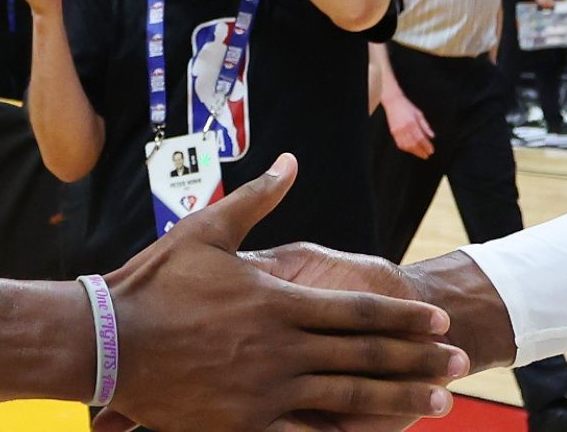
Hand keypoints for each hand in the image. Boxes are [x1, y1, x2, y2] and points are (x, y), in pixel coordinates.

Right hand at [100, 156, 461, 431]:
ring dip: (397, 399)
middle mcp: (282, 348)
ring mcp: (265, 391)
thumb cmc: (153, 284)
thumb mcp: (207, 229)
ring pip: (346, 397)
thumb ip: (258, 199)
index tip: (440, 320)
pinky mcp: (243, 423)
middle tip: (460, 363)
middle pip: (365, 357)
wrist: (106, 341)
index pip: (358, 311)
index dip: (404, 317)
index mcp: (279, 301)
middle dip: (418, 360)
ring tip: (437, 404)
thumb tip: (290, 160)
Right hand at [380, 83, 434, 158]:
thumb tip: (432, 136)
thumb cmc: (408, 107)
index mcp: (412, 123)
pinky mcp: (393, 133)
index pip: (421, 138)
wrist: (393, 102)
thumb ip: (425, 126)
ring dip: (414, 152)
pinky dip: (407, 149)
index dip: (427, 146)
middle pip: (414, 144)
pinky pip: (400, 144)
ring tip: (421, 154)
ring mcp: (398, 131)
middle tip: (427, 155)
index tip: (431, 150)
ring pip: (407, 146)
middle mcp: (405, 128)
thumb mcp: (419, 114)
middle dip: (421, 151)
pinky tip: (411, 150)